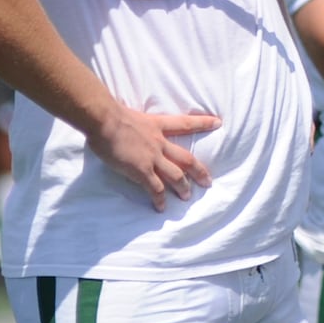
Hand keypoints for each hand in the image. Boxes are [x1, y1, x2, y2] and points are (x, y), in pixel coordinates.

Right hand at [87, 105, 220, 211]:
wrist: (106, 121)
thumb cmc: (112, 115)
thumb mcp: (133, 116)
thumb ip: (138, 126)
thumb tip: (132, 130)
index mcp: (158, 125)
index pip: (185, 123)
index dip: (202, 123)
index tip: (218, 122)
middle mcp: (160, 142)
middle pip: (186, 158)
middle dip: (199, 170)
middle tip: (208, 181)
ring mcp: (153, 157)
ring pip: (176, 175)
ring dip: (183, 187)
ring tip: (187, 197)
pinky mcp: (142, 170)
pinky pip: (155, 188)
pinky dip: (159, 199)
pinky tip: (161, 207)